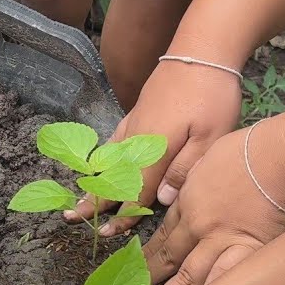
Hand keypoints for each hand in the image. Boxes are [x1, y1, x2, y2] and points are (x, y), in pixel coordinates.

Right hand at [66, 61, 241, 235]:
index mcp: (155, 151)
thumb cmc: (212, 94)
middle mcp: (137, 140)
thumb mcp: (211, 135)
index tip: (108, 233)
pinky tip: (94, 163)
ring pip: (108, 160)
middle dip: (95, 202)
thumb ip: (186, 168)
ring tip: (75, 200)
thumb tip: (164, 199)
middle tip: (72, 220)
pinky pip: (112, 140)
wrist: (201, 51)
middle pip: (113, 178)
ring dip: (92, 182)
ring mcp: (133, 125)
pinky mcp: (136, 112)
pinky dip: (101, 156)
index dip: (123, 214)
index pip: (136, 191)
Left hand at [144, 125, 284, 284]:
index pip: (163, 234)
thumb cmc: (250, 149)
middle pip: (169, 259)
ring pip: (189, 278)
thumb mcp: (208, 156)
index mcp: (189, 201)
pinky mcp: (248, 253)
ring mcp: (221, 242)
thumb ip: (192, 179)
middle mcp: (198, 226)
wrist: (283, 156)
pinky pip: (222, 281)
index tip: (133, 270)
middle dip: (148, 283)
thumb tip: (179, 193)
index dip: (147, 255)